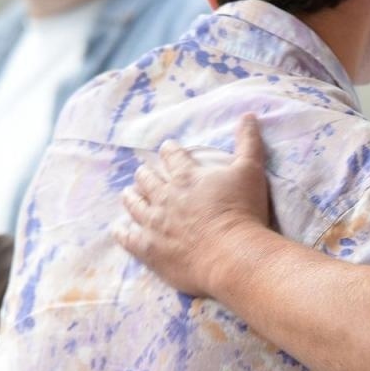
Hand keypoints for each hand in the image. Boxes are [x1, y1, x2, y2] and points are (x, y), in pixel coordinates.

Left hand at [115, 114, 271, 296]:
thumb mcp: (250, 171)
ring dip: (131, 197)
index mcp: (186, 176)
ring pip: (134, 204)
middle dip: (146, 174)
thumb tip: (248, 115)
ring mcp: (154, 223)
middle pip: (147, 179)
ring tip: (129, 194)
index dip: (169, 151)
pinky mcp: (149, 248)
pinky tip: (119, 228)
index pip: (172, 156)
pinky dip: (122, 231)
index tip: (167, 149)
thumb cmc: (243, 212)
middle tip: (145, 173)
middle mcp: (165, 196)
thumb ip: (248, 142)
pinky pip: (127, 237)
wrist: (231, 255)